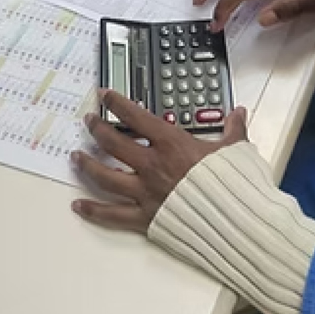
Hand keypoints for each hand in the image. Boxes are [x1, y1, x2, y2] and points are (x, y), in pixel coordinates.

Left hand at [71, 90, 247, 232]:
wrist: (231, 218)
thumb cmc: (230, 184)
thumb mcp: (234, 149)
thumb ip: (233, 129)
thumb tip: (238, 113)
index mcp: (171, 144)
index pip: (136, 117)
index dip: (117, 103)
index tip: (106, 95)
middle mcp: (152, 165)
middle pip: (113, 143)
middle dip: (97, 130)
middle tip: (88, 122)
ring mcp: (145, 191)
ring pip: (105, 176)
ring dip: (87, 165)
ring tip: (76, 157)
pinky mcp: (145, 216)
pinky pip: (113, 214)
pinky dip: (94, 210)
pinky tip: (79, 205)